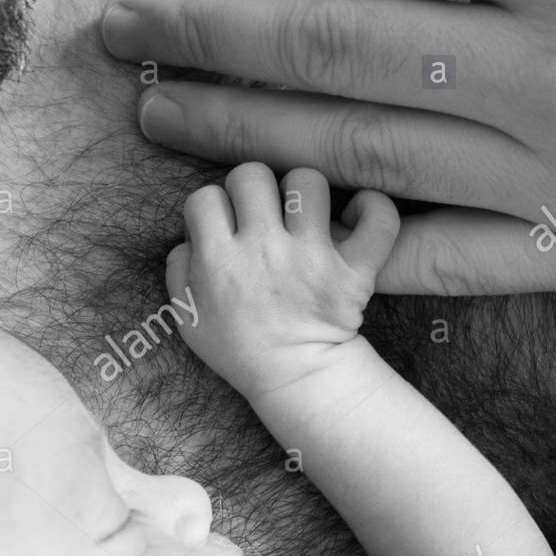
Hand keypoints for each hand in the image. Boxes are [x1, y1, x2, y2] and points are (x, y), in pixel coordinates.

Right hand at [165, 162, 398, 398]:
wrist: (294, 380)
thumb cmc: (238, 345)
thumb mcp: (186, 314)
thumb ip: (179, 266)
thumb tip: (193, 230)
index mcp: (218, 261)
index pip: (204, 197)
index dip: (214, 206)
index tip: (225, 226)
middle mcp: (263, 251)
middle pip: (251, 175)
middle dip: (253, 188)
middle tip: (262, 213)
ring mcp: (312, 258)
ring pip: (307, 181)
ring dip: (305, 192)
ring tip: (304, 215)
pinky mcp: (353, 270)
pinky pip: (376, 219)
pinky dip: (373, 210)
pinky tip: (357, 217)